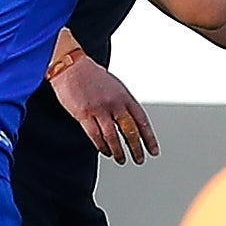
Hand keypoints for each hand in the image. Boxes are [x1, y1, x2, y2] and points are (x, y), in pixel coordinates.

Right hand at [51, 37, 157, 161]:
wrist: (72, 66)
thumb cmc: (92, 75)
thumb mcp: (115, 87)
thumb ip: (123, 103)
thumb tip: (130, 120)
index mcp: (125, 97)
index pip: (142, 121)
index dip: (149, 138)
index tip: (154, 150)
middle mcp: (115, 104)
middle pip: (130, 131)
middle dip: (136, 148)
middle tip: (139, 159)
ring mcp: (99, 110)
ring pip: (113, 137)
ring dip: (118, 151)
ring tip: (122, 159)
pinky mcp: (84, 114)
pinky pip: (95, 135)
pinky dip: (102, 146)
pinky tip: (105, 151)